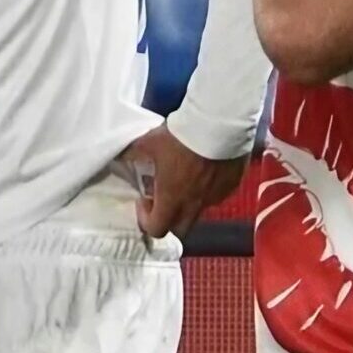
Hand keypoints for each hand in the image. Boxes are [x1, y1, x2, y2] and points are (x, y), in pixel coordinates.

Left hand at [122, 125, 248, 239]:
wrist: (218, 123)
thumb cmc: (180, 137)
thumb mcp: (148, 142)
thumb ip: (132, 153)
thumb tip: (120, 155)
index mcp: (172, 199)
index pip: (156, 229)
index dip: (146, 219)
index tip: (144, 199)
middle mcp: (195, 205)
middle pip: (181, 229)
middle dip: (170, 218)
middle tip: (164, 195)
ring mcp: (216, 196)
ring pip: (201, 210)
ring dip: (190, 202)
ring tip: (187, 178)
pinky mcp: (231, 184)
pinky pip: (218, 193)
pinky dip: (209, 187)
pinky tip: (207, 167)